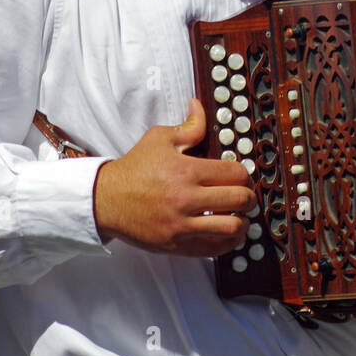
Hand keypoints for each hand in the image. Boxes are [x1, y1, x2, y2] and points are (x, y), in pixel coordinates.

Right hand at [93, 99, 256, 256]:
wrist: (106, 199)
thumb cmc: (134, 168)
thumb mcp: (159, 139)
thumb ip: (188, 126)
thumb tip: (199, 106)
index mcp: (187, 171)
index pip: (235, 173)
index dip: (245, 174)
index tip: (241, 176)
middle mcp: (187, 199)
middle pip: (239, 200)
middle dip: (249, 197)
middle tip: (245, 196)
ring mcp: (182, 225)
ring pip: (232, 228)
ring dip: (243, 222)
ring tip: (239, 217)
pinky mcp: (176, 245)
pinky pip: (214, 249)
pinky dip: (227, 242)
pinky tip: (226, 232)